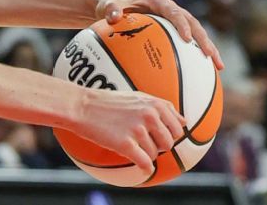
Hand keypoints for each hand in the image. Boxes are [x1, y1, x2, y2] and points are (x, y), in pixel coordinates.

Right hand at [72, 88, 186, 171]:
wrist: (81, 106)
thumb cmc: (108, 102)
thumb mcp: (138, 98)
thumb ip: (163, 108)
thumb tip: (185, 122)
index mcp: (155, 104)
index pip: (178, 128)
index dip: (167, 134)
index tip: (153, 133)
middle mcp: (149, 116)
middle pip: (168, 143)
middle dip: (157, 145)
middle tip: (140, 141)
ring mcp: (138, 130)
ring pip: (155, 154)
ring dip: (145, 154)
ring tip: (131, 145)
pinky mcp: (126, 144)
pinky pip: (145, 164)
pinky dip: (145, 168)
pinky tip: (140, 167)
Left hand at [95, 0, 223, 69]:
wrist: (112, 6)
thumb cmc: (109, 6)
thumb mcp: (107, 6)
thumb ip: (110, 10)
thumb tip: (113, 17)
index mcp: (157, 1)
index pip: (174, 12)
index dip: (182, 25)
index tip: (187, 39)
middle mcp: (170, 8)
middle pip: (193, 23)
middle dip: (204, 39)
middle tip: (211, 56)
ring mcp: (174, 19)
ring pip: (197, 32)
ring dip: (208, 47)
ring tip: (219, 66)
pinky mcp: (174, 29)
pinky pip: (190, 42)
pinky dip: (198, 54)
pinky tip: (206, 72)